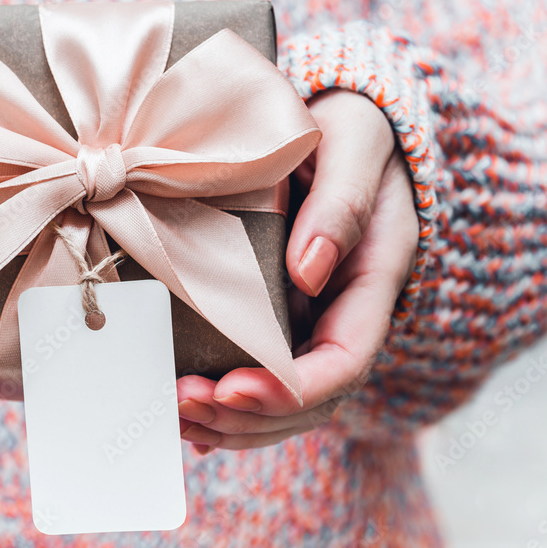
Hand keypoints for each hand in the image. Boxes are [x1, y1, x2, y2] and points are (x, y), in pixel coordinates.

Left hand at [176, 89, 418, 450]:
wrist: (340, 124)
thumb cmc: (349, 126)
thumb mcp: (355, 142)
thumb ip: (342, 201)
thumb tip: (307, 272)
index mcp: (373, 279)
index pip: (343, 362)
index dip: (290, 390)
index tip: (231, 390)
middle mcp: (347, 313)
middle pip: (310, 398)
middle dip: (247, 418)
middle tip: (181, 408)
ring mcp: (318, 320)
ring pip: (285, 400)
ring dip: (231, 423)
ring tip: (173, 416)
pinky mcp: (286, 317)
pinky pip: (264, 376)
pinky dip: (228, 407)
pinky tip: (189, 420)